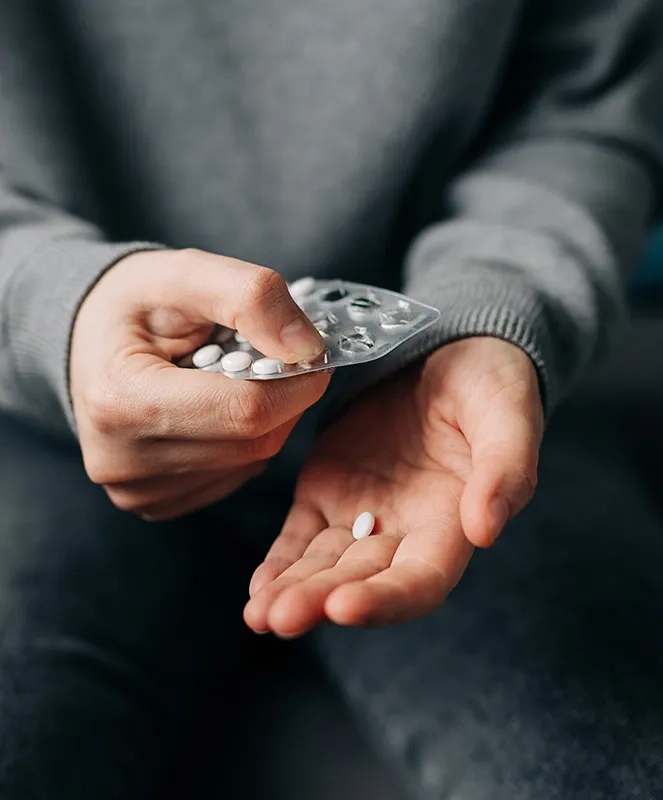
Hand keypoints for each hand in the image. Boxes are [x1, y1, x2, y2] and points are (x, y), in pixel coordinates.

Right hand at [70, 249, 328, 519]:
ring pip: (250, 462)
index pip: (245, 411)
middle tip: (273, 358)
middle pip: (253, 442)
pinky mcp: (155, 502)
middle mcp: (124, 461)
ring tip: (232, 378)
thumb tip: (308, 349)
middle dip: (283, 398)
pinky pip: (233, 476)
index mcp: (122, 400)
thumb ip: (251, 297)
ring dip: (264, 420)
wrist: (88, 339)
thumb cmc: (134, 304)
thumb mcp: (185, 272)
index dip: (296, 381)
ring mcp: (139, 490)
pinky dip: (243, 442)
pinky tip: (217, 409)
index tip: (310, 353)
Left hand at [244, 337, 542, 635]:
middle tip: (280, 618)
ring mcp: (361, 514)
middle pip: (362, 580)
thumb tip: (485, 531)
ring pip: (324, 564)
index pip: (420, 580)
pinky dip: (280, 561)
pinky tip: (258, 587)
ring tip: (259, 615)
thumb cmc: (489, 385)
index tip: (344, 606)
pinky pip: (300, 533)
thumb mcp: (508, 417)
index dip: (386, 599)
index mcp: (451, 524)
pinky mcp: (327, 490)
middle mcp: (403, 531)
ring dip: (293, 592)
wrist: (446, 350)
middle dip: (322, 602)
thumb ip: (505, 471)